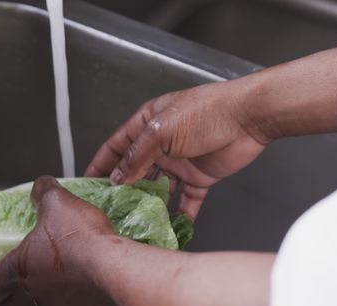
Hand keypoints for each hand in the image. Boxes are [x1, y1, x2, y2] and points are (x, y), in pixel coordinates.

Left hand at [0, 176, 116, 305]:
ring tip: (32, 291)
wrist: (112, 267)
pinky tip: (66, 291)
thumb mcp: (57, 203)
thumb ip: (44, 193)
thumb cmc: (78, 237)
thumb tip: (40, 188)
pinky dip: (57, 300)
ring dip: (27, 301)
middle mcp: (31, 295)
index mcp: (16, 271)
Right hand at [85, 81, 267, 219]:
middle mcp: (160, 144)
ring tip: (137, 221)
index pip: (116, 147)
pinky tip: (173, 225)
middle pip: (135, 170)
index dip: (101, 164)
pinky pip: (186, 198)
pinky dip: (181, 212)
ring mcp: (180, 161)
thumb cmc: (205, 112)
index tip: (88, 182)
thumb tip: (118, 177)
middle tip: (110, 208)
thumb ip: (137, 155)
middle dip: (123, 189)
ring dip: (149, 204)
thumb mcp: (162, 131)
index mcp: (147, 126)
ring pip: (159, 188)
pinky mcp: (200, 175)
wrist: (248, 118)